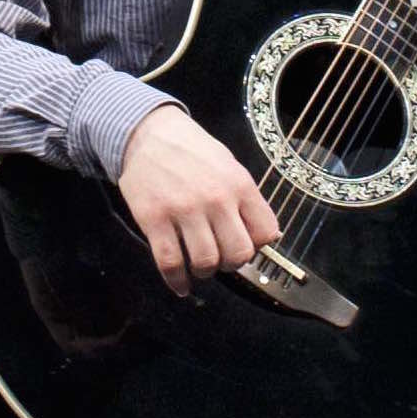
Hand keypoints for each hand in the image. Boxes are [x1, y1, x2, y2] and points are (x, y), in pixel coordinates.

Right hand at [116, 103, 280, 295]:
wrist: (148, 133)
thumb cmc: (192, 150)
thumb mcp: (228, 165)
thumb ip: (245, 199)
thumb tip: (268, 236)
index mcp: (238, 184)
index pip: (265, 232)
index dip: (258, 245)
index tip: (245, 244)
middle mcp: (215, 198)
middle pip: (238, 254)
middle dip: (231, 263)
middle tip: (221, 257)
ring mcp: (184, 210)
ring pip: (205, 263)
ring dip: (204, 272)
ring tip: (199, 265)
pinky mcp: (154, 220)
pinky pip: (170, 263)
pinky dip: (177, 281)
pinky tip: (180, 284)